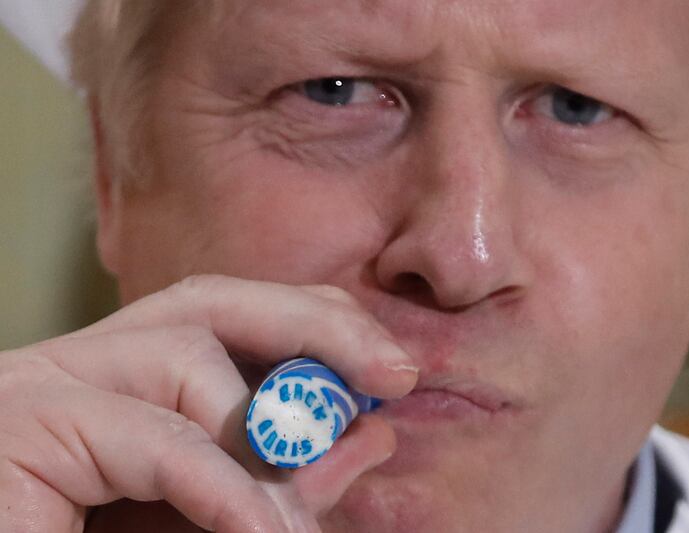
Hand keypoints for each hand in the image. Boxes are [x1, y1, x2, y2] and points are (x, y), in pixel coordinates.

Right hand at [0, 275, 417, 531]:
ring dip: (271, 429)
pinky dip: (227, 488)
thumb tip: (370, 436)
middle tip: (396, 373)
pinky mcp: (19, 431)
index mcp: (122, 375)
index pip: (229, 314)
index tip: (392, 370)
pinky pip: (158, 441)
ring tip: (306, 510)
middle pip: (210, 301)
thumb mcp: (217, 514)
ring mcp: (42, 387)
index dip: (317, 325)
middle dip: (316, 328)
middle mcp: (79, 362)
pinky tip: (266, 531)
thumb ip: (281, 480)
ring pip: (185, 355)